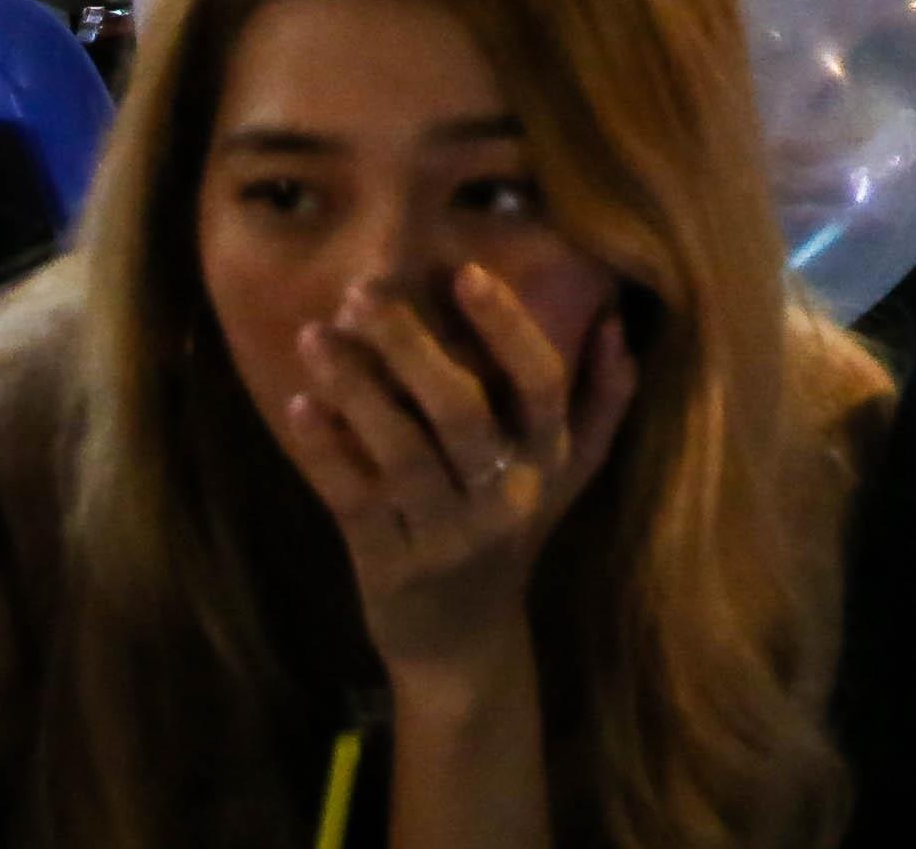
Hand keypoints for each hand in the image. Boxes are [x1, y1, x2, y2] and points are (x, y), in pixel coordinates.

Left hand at [271, 265, 638, 684]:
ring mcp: (445, 536)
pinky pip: (357, 498)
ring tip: (314, 335)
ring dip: (357, 387)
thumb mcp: (568, 475)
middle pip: (460, 411)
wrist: (463, 644)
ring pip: (402, 452)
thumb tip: (614, 321)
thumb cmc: (515, 538)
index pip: (540, 385)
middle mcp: (504, 498)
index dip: (507, 327)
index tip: (465, 271)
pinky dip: (328, 450)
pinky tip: (301, 404)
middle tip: (360, 290)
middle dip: (409, 345)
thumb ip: (601, 399)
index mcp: (548, 464)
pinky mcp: (390, 565)